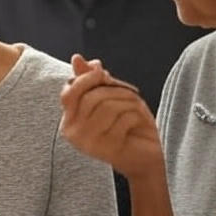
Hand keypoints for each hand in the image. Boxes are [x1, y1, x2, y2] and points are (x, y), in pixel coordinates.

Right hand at [60, 54, 161, 179]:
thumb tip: (77, 58)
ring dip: (129, 103)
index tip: (103, 73)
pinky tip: (137, 125)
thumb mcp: (109, 98)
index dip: (87, 78)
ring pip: (108, 106)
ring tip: (136, 110)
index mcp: (69, 120)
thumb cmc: (128, 125)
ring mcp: (87, 142)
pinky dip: (136, 116)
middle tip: (131, 95)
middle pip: (92, 96)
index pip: (69, 92)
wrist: (146, 156)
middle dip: (116, 90)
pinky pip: (123, 118)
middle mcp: (72, 133)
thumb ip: (91, 80)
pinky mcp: (106, 149)